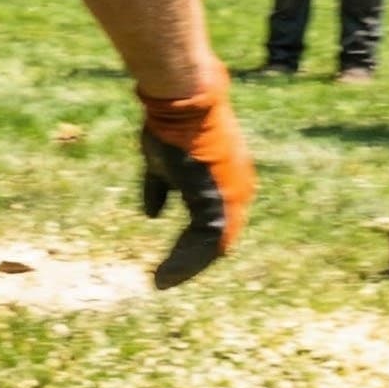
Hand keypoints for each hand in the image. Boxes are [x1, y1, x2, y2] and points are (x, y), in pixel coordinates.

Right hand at [139, 63, 256, 289]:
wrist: (183, 106)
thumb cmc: (171, 129)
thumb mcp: (161, 165)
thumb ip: (160, 190)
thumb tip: (152, 214)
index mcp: (224, 184)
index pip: (211, 224)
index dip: (189, 245)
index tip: (170, 262)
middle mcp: (236, 194)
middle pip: (214, 239)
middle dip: (188, 261)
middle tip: (166, 278)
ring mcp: (231, 199)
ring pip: (210, 246)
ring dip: (184, 267)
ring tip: (162, 281)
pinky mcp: (221, 203)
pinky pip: (203, 244)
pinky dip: (183, 262)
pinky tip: (164, 274)